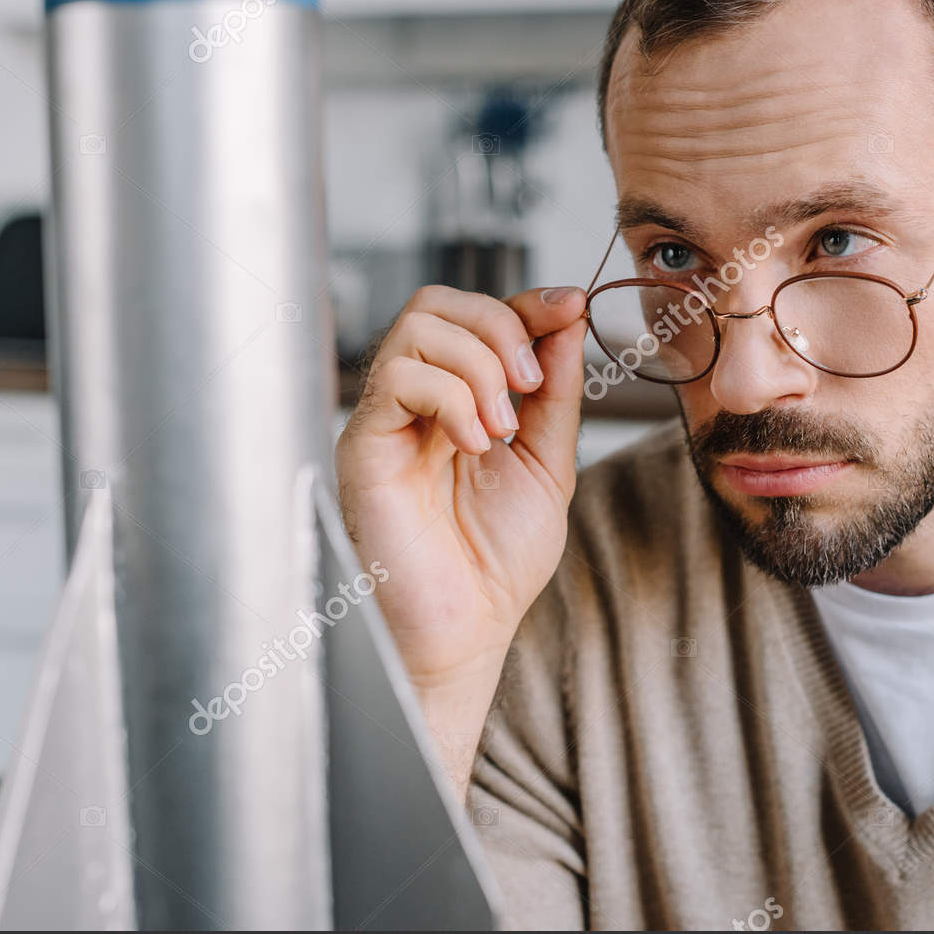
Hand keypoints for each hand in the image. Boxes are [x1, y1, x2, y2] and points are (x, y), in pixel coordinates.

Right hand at [335, 284, 586, 780]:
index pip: (479, 316)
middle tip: (529, 386)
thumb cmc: (494, 564)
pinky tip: (472, 445)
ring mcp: (387, 419)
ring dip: (479, 366)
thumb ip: (556, 394)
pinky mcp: (363, 443)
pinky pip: (398, 376)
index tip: (571, 307)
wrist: (463, 631)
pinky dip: (451, 398)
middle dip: (501, 326)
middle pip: (440, 303)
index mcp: (457, 401)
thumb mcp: (549, 464)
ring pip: (418, 327)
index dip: (526, 302)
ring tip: (501, 428)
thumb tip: (568, 319)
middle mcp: (416, 402)